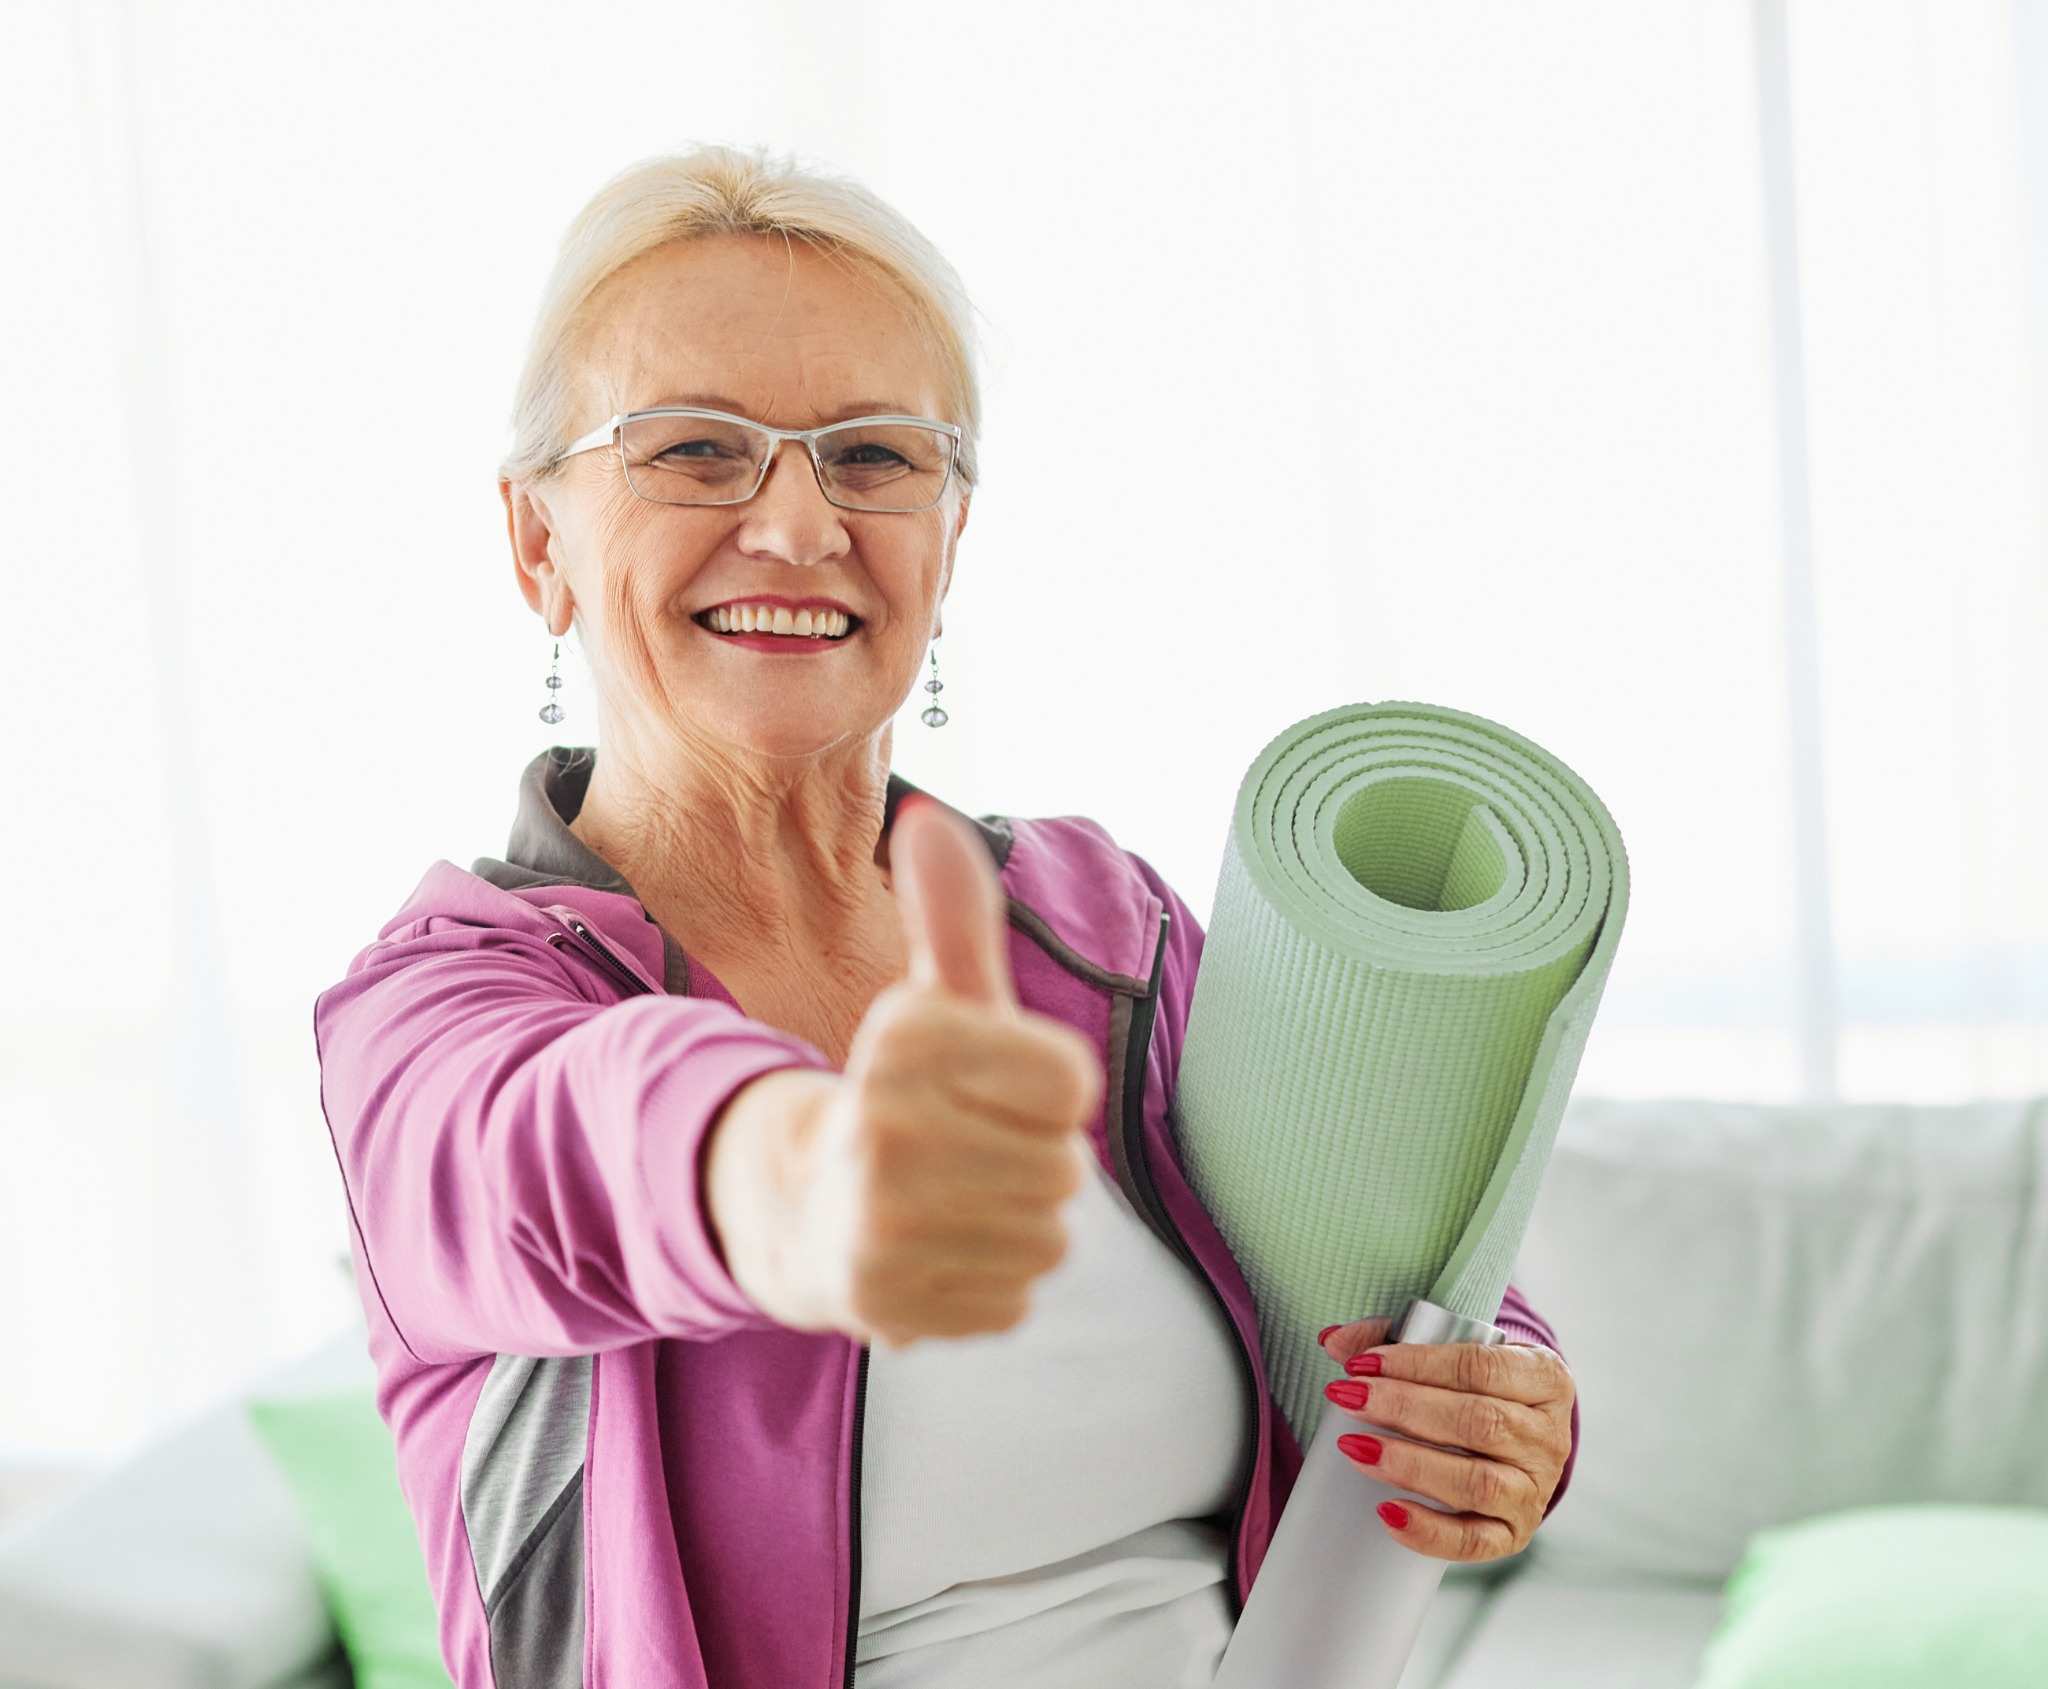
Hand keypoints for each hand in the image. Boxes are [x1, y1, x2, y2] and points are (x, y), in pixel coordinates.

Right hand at [768, 796, 1103, 1348]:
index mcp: (904, 1039)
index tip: (992, 1089)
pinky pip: (1015, 1300)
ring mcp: (883, 1224)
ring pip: (1049, 1238)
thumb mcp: (931, 1004)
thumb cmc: (899, 1097)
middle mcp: (884, 1126)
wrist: (797, 1210)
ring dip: (1016, 1225)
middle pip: (1067, 1168)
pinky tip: (936, 1254)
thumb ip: (954, 918)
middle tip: (969, 1153)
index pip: (1071, 1084)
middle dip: (1033, 1162)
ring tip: (954, 1203)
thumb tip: (929, 822)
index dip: (1046, 1090)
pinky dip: (988, 1283)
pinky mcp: (892, 1307)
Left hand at [1317, 1316, 1575, 1562]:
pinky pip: (1475, 1542)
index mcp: (1544, 1378)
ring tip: (1356, 1448)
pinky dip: (1430, 1531)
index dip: (1418, 1364)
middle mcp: (1549, 1437)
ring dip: (1410, 1465)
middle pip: (1480, 1423)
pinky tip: (1386, 1511)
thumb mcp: (1450, 1352)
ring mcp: (1535, 1490)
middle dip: (1405, 1409)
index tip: (1362, 1364)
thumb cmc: (1475, 1387)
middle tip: (1348, 1399)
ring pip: (1478, 1482)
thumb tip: (1334, 1341)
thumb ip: (1392, 1340)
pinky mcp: (1514, 1534)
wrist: (1515, 1437)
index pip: (1482, 1367)